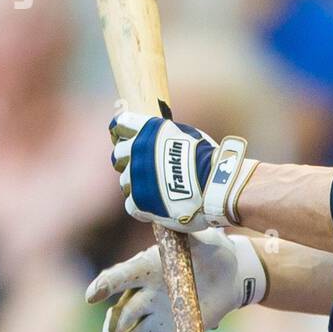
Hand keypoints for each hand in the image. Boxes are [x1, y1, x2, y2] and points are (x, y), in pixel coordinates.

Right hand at [85, 229, 266, 331]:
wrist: (231, 272)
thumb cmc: (212, 249)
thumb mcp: (201, 237)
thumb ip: (186, 229)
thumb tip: (173, 213)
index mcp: (148, 270)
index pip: (122, 276)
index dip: (107, 285)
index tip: (91, 296)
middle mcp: (148, 296)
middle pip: (125, 315)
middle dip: (115, 329)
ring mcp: (160, 318)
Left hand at [110, 111, 257, 231]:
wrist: (215, 185)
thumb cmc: (207, 159)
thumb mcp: (187, 135)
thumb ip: (165, 137)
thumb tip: (160, 140)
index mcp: (148, 131)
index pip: (120, 124)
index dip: (120, 132)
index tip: (122, 137)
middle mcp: (136, 151)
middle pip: (118, 155)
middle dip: (126, 161)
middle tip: (143, 169)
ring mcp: (135, 177)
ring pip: (125, 182)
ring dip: (137, 185)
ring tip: (158, 191)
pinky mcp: (138, 201)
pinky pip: (132, 205)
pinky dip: (143, 207)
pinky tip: (158, 207)